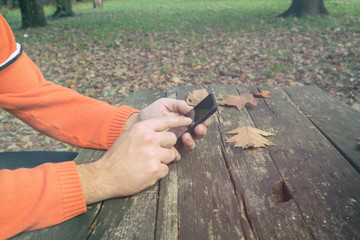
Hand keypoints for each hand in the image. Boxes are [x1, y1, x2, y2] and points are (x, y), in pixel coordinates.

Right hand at [77, 116, 191, 203]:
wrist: (105, 176)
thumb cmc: (117, 156)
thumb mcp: (129, 136)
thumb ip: (146, 132)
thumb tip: (162, 133)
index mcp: (141, 128)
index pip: (166, 120)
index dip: (179, 120)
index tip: (188, 121)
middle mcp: (149, 139)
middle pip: (172, 138)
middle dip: (167, 146)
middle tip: (156, 152)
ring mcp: (153, 154)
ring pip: (171, 155)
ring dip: (163, 160)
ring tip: (148, 163)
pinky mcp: (155, 169)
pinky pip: (166, 169)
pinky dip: (159, 172)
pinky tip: (146, 172)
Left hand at [135, 98, 210, 150]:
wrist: (137, 124)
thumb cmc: (151, 113)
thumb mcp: (165, 104)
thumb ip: (179, 105)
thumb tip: (192, 109)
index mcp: (185, 118)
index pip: (199, 120)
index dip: (205, 120)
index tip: (204, 119)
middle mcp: (184, 130)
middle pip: (199, 132)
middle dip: (201, 130)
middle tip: (198, 128)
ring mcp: (178, 140)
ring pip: (191, 143)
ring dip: (191, 140)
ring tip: (186, 135)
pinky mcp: (170, 149)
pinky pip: (179, 152)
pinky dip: (179, 149)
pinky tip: (175, 143)